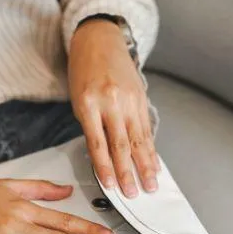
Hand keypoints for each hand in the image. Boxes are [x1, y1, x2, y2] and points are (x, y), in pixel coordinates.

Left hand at [69, 19, 159, 197]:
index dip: (106, 167)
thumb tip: (103, 157)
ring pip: (139, 139)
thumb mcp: (78, 99)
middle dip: (129, 172)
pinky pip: (147, 128)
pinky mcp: (141, 98)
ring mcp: (129, 100)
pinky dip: (151, 148)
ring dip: (145, 164)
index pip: (98, 143)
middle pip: (122, 144)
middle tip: (134, 193)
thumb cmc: (83, 70)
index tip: (111, 185)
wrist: (99, 40)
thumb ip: (90, 126)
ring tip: (150, 183)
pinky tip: (154, 162)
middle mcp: (111, 102)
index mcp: (89, 103)